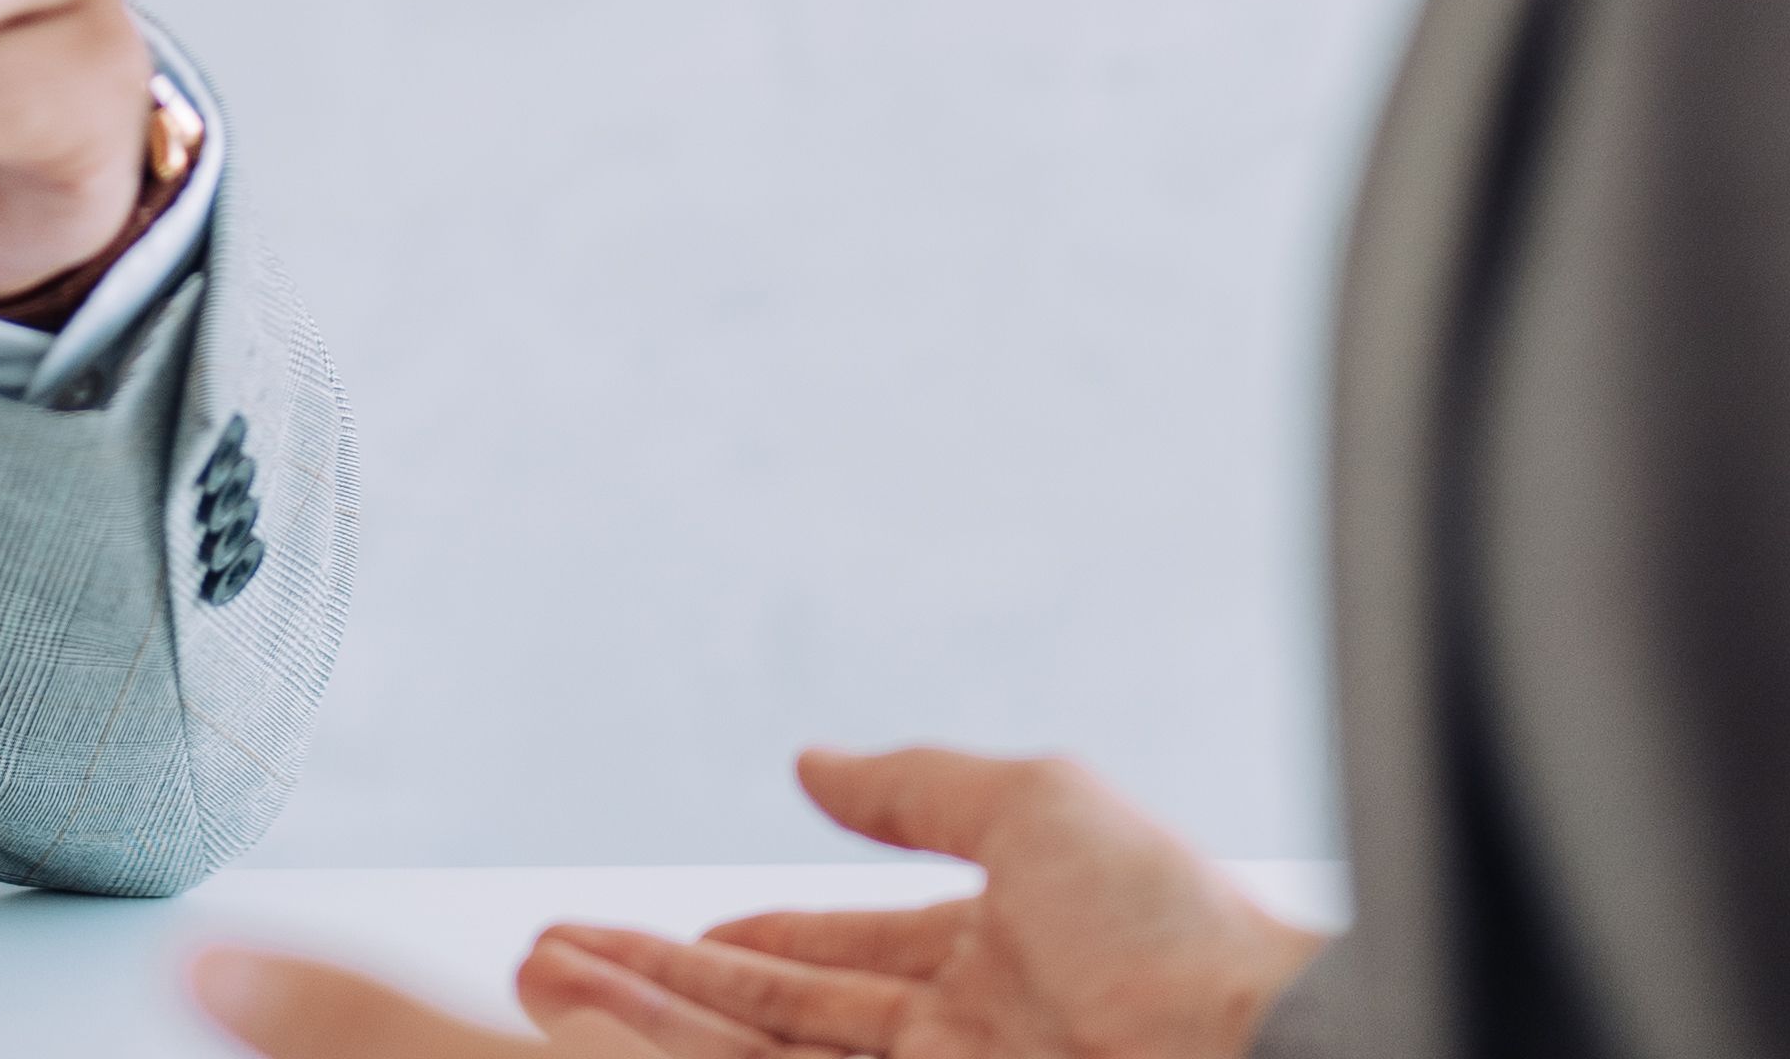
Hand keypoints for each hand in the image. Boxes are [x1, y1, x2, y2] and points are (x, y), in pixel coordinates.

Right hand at [194, 750, 1321, 1058]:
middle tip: (539, 962)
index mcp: (992, 967)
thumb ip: (916, 789)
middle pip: (760, 1025)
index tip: (640, 938)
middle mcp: (948, 1047)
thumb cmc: (1187, 940)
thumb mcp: (1042, 811)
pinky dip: (671, 1051)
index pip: (826, 964)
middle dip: (645, 992)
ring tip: (532, 989)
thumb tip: (809, 760)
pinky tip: (596, 1033)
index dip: (729, 950)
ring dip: (633, 1025)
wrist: (1257, 1056)